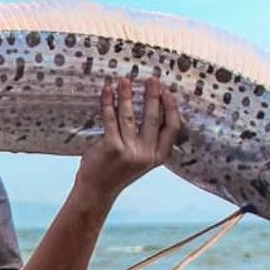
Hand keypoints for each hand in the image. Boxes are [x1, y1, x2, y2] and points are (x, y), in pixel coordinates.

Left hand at [78, 76, 180, 196]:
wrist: (97, 191)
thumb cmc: (116, 171)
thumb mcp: (139, 160)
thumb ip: (147, 141)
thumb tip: (151, 109)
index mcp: (158, 157)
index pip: (172, 128)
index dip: (171, 108)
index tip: (167, 92)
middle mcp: (146, 155)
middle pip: (153, 118)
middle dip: (152, 95)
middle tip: (151, 78)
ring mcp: (129, 152)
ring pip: (130, 116)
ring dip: (128, 95)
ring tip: (125, 80)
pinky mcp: (111, 148)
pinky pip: (111, 119)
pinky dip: (109, 102)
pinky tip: (108, 90)